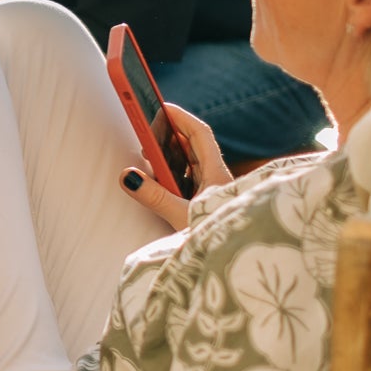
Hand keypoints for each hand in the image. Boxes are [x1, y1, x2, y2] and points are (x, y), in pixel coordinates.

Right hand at [121, 104, 232, 231]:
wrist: (242, 264)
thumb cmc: (223, 238)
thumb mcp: (184, 217)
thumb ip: (155, 196)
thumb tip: (127, 176)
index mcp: (217, 174)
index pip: (199, 134)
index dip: (180, 118)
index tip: (159, 107)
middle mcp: (216, 180)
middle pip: (192, 148)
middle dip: (168, 137)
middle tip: (145, 132)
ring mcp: (212, 193)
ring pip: (189, 167)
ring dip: (168, 160)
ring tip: (145, 158)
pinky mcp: (206, 207)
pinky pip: (187, 184)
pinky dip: (170, 179)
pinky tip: (158, 187)